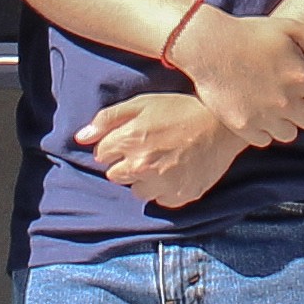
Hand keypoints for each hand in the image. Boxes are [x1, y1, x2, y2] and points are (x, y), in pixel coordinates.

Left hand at [75, 90, 254, 211]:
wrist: (223, 125)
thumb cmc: (181, 109)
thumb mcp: (142, 103)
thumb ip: (107, 119)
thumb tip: (80, 137)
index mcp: (130, 139)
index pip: (101, 154)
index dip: (115, 145)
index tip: (133, 137)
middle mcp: (142, 166)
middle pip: (115, 176)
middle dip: (126, 163)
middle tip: (148, 149)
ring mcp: (162, 184)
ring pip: (137, 191)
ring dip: (144, 180)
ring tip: (162, 162)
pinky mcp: (179, 196)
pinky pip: (160, 200)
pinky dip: (164, 190)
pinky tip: (176, 172)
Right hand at [171, 7, 303, 145]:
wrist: (206, 44)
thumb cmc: (250, 33)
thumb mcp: (290, 27)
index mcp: (302, 77)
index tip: (302, 83)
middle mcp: (286, 101)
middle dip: (303, 108)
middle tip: (287, 95)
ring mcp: (264, 116)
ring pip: (290, 133)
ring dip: (285, 122)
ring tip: (271, 104)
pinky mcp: (243, 126)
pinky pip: (265, 140)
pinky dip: (262, 129)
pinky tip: (254, 111)